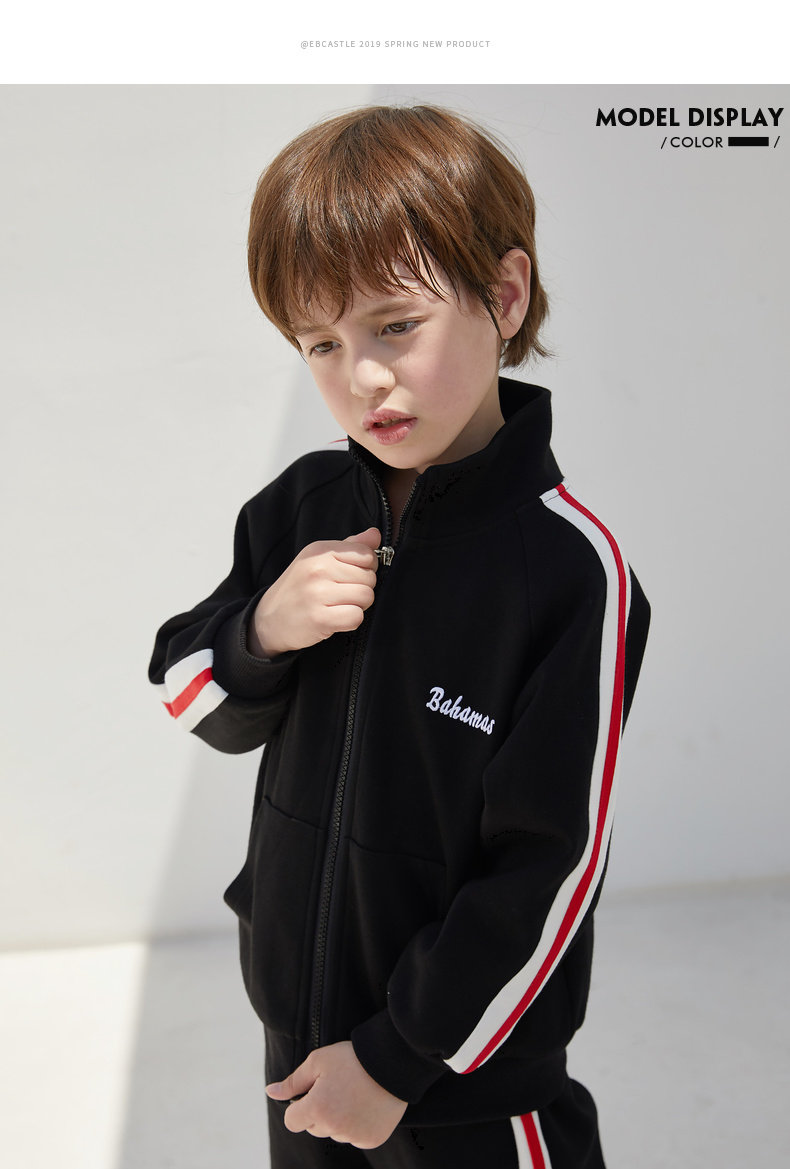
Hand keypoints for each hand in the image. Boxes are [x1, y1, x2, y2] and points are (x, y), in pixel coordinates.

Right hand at [249, 528, 380, 656]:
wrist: (269, 618)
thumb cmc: (299, 588)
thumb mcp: (319, 560)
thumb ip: (349, 547)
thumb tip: (375, 534)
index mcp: (320, 551)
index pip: (366, 555)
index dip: (366, 569)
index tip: (350, 577)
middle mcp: (318, 568)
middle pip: (369, 578)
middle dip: (361, 589)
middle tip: (340, 595)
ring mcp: (317, 593)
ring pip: (366, 597)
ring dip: (357, 606)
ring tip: (337, 606)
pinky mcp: (319, 618)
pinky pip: (356, 617)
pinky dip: (350, 622)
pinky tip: (335, 619)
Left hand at [266, 1041, 406, 1148]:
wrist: (392, 1062)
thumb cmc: (352, 1058)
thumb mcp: (318, 1061)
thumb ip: (293, 1081)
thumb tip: (270, 1092)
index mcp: (317, 1109)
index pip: (292, 1121)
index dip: (299, 1106)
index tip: (312, 1092)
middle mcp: (334, 1128)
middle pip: (314, 1128)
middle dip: (319, 1111)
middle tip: (336, 1087)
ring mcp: (354, 1136)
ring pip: (334, 1133)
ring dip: (338, 1119)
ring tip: (354, 1093)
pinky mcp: (371, 1140)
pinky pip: (354, 1137)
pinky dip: (357, 1125)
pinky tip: (365, 1104)